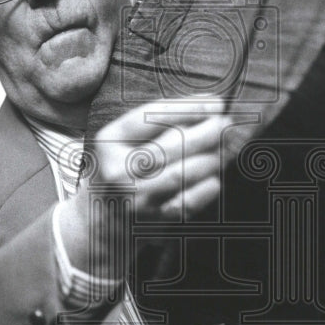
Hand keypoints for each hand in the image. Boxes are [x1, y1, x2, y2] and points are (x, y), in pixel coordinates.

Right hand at [57, 98, 229, 274]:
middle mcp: (118, 171)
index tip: (215, 102)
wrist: (97, 221)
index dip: (189, 107)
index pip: (151, 116)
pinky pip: (187, 202)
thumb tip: (206, 104)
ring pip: (183, 173)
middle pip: (172, 144)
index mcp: (109, 143)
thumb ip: (157, 121)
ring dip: (212, 157)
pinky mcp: (151, 220)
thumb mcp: (122, 141)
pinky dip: (206, 188)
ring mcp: (135, 198)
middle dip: (207, 131)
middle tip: (227, 123)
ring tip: (226, 146)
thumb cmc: (118, 171)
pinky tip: (215, 177)